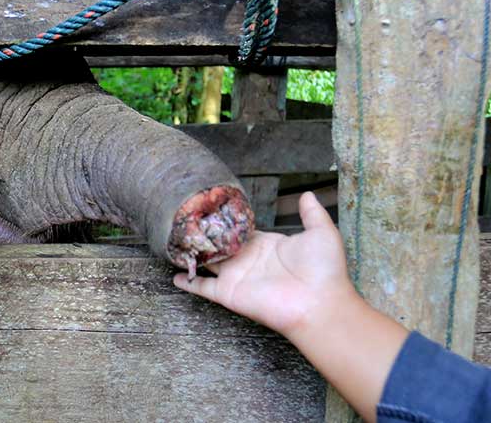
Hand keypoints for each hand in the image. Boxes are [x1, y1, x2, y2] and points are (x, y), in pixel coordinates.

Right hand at [173, 191, 356, 336]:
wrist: (319, 304)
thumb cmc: (324, 270)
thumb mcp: (321, 233)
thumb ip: (311, 213)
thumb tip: (307, 194)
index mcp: (266, 245)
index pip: (240, 230)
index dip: (225, 220)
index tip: (210, 209)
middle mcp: (248, 260)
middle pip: (220, 245)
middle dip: (205, 235)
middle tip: (186, 221)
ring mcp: (237, 276)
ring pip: (208, 263)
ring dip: (193, 254)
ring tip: (175, 242)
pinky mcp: (228, 293)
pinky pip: (203, 287)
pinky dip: (188, 282)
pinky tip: (176, 275)